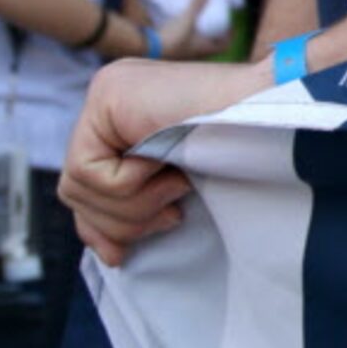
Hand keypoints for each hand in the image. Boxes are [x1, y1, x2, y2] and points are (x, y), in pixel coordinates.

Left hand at [58, 58, 263, 265]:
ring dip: (131, 204)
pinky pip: (90, 168)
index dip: (99, 227)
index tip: (121, 255)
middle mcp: (109, 100)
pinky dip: (130, 184)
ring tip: (178, 187)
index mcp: (125, 118)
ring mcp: (106, 92)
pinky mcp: (108, 93)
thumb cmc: (243, 152)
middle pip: (75, 189)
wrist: (272, 112)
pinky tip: (167, 168)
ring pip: (78, 184)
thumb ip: (135, 207)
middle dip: (120, 219)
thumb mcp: (177, 185)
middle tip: (172, 213)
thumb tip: (107, 253)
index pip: (82, 184)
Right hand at [153, 0, 224, 61]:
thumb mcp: (187, 19)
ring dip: (202, 36)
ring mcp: (184, 54)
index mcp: (204, 49)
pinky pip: (186, 44)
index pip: (224, 46)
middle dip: (216, 35)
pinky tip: (184, 27)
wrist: (149, 50)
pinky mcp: (173, 51)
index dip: (230, 37)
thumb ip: (197, 5)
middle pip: (212, 46)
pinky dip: (189, 36)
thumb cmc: (173, 37)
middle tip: (217, 23)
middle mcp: (196, 54)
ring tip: (201, 24)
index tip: (231, 26)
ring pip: (198, 46)